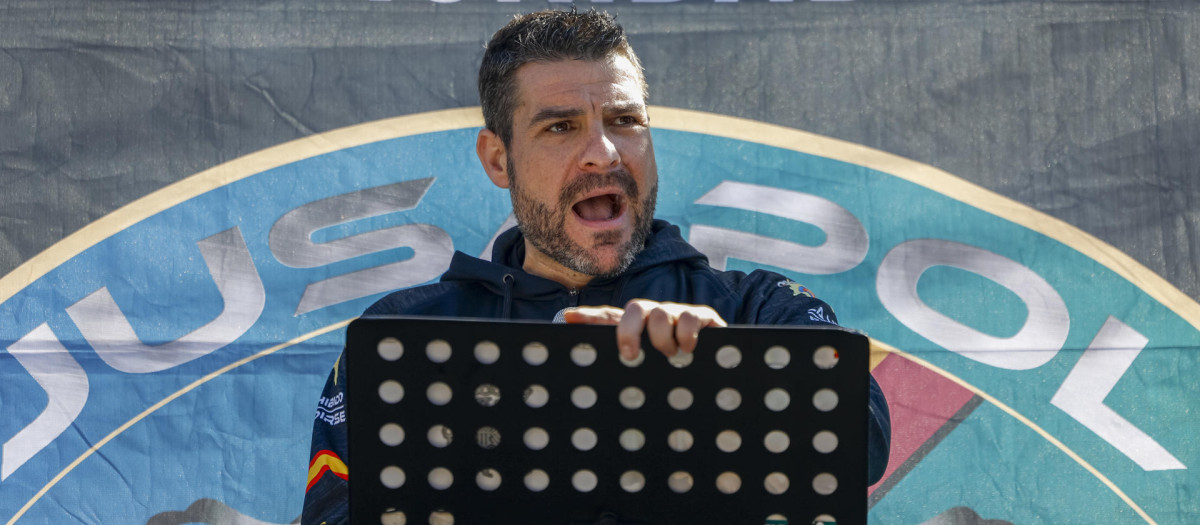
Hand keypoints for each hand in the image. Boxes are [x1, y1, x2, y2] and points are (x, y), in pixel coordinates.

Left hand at [562, 299, 726, 360]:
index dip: (591, 316)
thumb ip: (605, 336)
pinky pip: (690, 316)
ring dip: (662, 339)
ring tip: (669, 357)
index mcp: (635, 324)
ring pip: (661, 313)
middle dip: (629, 332)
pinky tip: (688, 350)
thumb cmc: (669, 364)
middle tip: (631, 356)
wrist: (712, 374)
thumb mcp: (638, 358)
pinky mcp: (704, 317)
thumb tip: (567, 317)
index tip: (574, 321)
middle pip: (635, 308)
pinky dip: (686, 335)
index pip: (608, 314)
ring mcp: (678, 314)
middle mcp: (655, 314)